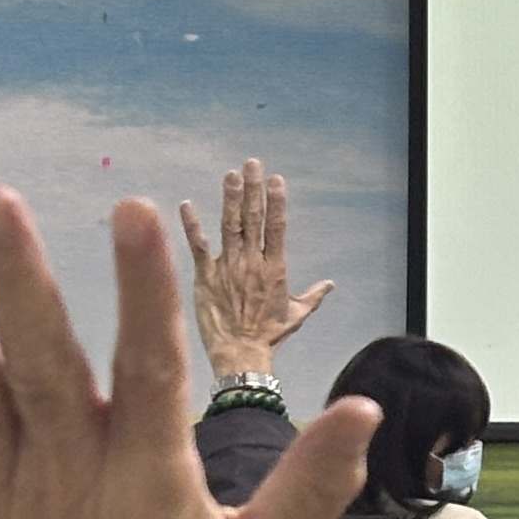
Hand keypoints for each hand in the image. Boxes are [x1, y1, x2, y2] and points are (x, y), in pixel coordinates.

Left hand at [177, 158, 330, 380]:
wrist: (241, 354)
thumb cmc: (269, 337)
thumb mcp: (296, 315)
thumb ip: (313, 296)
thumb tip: (330, 285)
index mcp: (274, 268)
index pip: (277, 227)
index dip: (276, 201)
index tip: (275, 179)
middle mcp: (252, 262)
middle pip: (253, 219)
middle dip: (253, 189)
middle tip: (252, 163)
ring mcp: (228, 268)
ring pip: (229, 226)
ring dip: (230, 199)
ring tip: (230, 175)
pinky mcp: (205, 277)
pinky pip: (198, 247)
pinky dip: (192, 225)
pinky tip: (187, 205)